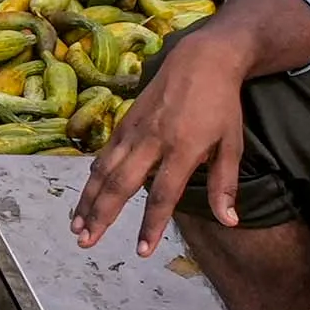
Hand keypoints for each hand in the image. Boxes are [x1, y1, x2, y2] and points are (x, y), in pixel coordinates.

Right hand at [74, 26, 259, 256]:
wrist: (203, 59)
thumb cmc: (222, 105)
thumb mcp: (232, 144)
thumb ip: (225, 185)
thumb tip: (229, 222)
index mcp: (183, 148)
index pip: (163, 195)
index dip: (152, 225)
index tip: (141, 250)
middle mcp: (153, 140)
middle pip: (121, 184)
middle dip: (102, 215)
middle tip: (87, 242)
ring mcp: (135, 129)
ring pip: (104, 170)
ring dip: (88, 199)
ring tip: (76, 225)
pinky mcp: (126, 121)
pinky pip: (105, 153)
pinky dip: (92, 176)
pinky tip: (85, 194)